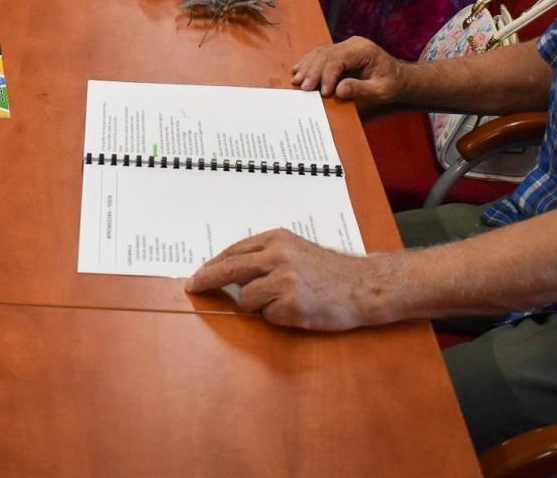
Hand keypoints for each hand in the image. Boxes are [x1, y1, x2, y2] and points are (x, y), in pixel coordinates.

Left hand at [186, 228, 372, 331]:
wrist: (364, 286)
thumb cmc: (330, 271)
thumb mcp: (295, 250)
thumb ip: (266, 256)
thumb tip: (231, 271)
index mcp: (276, 239)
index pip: (233, 252)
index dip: (212, 266)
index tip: (198, 276)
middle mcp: (277, 256)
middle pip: (229, 270)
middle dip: (207, 280)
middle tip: (192, 288)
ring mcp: (283, 280)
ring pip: (246, 298)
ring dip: (258, 305)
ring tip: (286, 300)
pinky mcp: (291, 305)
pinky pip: (267, 316)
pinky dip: (276, 317)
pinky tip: (298, 310)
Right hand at [291, 38, 406, 102]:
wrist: (399, 78)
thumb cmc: (392, 84)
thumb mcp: (381, 91)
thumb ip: (361, 90)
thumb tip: (339, 90)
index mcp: (363, 50)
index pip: (338, 59)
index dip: (328, 75)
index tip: (323, 92)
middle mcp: (352, 44)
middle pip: (326, 54)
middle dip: (313, 71)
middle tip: (304, 87)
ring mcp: (345, 47)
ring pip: (320, 53)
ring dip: (307, 67)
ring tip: (297, 81)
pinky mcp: (340, 53)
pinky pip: (321, 55)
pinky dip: (309, 63)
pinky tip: (299, 71)